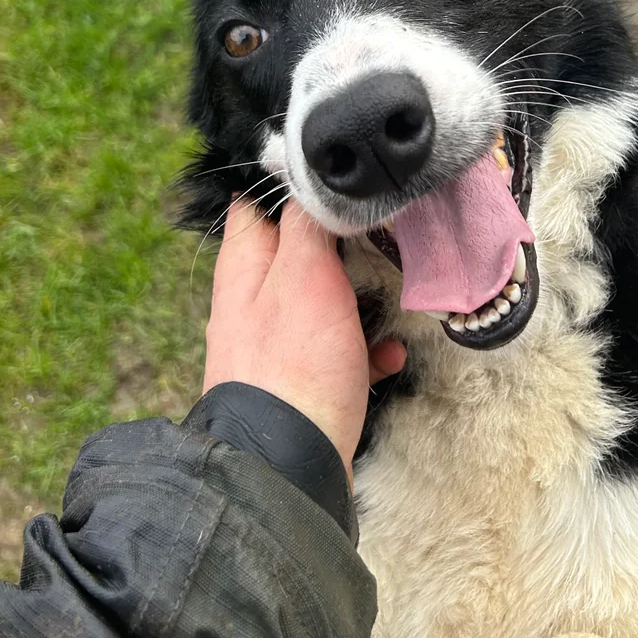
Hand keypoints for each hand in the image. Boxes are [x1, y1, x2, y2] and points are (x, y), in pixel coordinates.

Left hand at [204, 197, 405, 480]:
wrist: (289, 465)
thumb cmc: (294, 363)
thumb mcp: (303, 273)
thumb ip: (305, 223)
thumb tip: (305, 178)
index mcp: (243, 267)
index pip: (253, 203)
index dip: (287, 182)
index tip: (330, 172)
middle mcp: (252, 301)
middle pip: (293, 251)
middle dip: (337, 242)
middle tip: (378, 230)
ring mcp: (275, 344)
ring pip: (320, 301)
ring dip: (359, 298)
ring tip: (394, 292)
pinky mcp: (300, 383)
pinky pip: (337, 351)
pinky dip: (365, 349)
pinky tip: (390, 355)